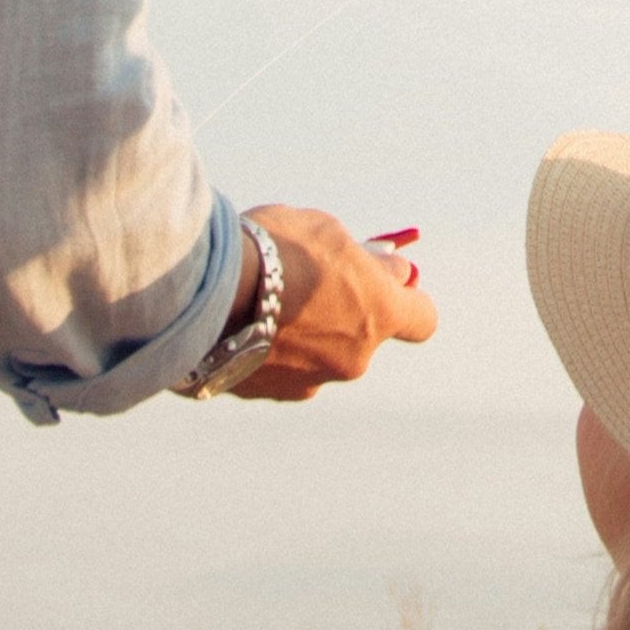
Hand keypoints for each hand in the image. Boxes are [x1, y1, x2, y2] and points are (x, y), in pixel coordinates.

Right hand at [229, 204, 439, 400]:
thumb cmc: (275, 250)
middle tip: (306, 281)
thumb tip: (390, 270)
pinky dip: (266, 349)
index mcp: (379, 315)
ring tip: (260, 299)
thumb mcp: (329, 234)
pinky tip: (237, 322)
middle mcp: (353, 359)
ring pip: (316, 356)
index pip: (422, 320)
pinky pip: (275, 369)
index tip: (386, 283)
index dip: (407, 302)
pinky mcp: (266, 395)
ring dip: (300, 334)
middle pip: (361, 338)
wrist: (208, 294)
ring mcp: (308, 382)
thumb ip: (365, 261)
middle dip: (341, 314)